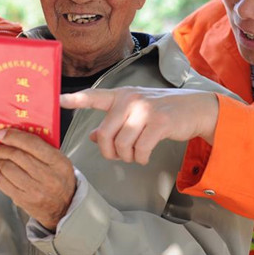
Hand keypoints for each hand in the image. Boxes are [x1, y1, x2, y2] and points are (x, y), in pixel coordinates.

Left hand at [0, 128, 75, 230]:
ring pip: (8, 168)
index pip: (33, 144)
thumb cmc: (61, 181)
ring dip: (1, 161)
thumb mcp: (60, 162)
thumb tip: (18, 134)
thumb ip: (43, 147)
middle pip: (17, 155)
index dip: (14, 136)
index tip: (4, 134)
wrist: (64, 208)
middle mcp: (47, 176)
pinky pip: (3, 183)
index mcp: (58, 162)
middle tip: (1, 146)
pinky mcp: (23, 200)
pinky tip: (3, 172)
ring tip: (3, 159)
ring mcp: (35, 190)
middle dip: (4, 148)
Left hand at [60, 87, 218, 164]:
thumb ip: (113, 123)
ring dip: (127, 157)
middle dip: (109, 152)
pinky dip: (141, 158)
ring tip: (135, 154)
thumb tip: (93, 137)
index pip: (94, 96)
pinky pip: (140, 149)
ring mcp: (144, 110)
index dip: (76, 99)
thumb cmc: (161, 111)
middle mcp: (130, 99)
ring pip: (122, 144)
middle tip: (118, 155)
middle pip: (105, 134)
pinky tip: (145, 156)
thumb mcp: (135, 112)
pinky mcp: (159, 122)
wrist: (194, 108)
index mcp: (120, 96)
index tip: (59, 99)